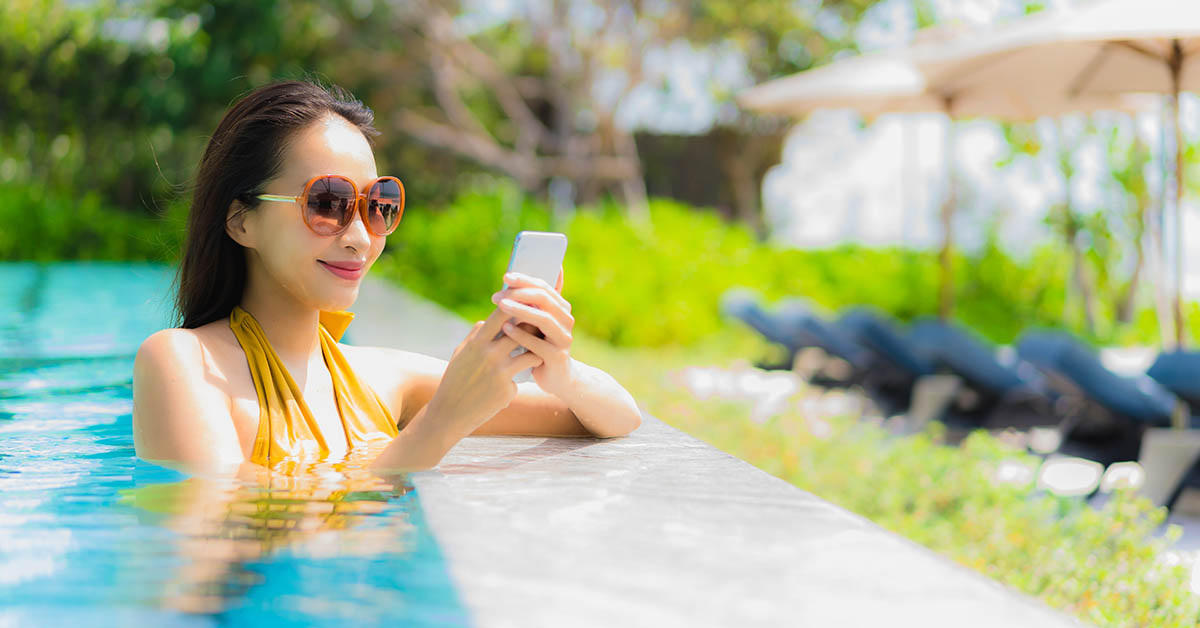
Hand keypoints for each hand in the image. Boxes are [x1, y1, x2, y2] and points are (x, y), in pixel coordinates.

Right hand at [426, 306, 544, 439]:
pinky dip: (514, 382)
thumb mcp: (460, 354)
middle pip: (521, 332)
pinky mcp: (507, 389)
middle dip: (533, 328)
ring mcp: (500, 372)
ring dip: (535, 354)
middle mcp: (490, 354)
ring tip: (536, 356)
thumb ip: (475, 335)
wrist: (450, 413)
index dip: (516, 306)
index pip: (501, 315)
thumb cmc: (454, 380)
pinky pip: (519, 379)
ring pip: (530, 354)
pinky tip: (504, 390)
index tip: (526, 303)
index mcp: (476, 342)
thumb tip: (487, 320)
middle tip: (540, 328)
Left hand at [491, 270, 575, 396]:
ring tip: (500, 306)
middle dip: (519, 294)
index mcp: (562, 308)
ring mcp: (564, 339)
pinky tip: (505, 329)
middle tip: (497, 295)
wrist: (557, 378)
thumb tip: (539, 272)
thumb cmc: (542, 346)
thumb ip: (536, 301)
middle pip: (544, 299)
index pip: (544, 287)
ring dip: (520, 310)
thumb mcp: (539, 322)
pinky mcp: (557, 357)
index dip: (525, 280)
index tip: (505, 277)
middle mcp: (566, 320)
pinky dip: (521, 334)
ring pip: (543, 319)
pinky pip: (538, 344)